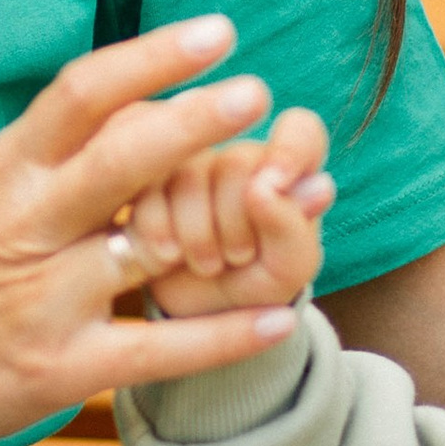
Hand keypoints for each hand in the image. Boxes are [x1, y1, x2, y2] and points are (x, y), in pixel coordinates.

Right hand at [0, 17, 304, 445]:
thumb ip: (65, 149)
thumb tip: (149, 88)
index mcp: (12, 170)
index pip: (80, 94)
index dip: (150, 58)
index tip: (216, 32)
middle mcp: (27, 226)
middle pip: (116, 160)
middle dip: (190, 124)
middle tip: (255, 91)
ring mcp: (43, 299)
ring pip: (144, 250)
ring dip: (221, 226)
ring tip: (292, 200)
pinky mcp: (58, 368)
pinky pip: (155, 349)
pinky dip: (222, 337)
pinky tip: (279, 319)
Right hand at [124, 107, 332, 320]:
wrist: (200, 314)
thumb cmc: (256, 284)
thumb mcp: (287, 268)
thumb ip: (290, 227)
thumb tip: (266, 186)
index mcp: (287, 170)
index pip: (300, 131)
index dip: (289, 152)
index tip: (276, 187)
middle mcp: (239, 159)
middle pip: (236, 163)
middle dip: (236, 222)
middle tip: (239, 257)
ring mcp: (190, 165)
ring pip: (186, 175)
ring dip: (197, 234)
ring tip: (209, 266)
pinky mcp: (146, 181)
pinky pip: (144, 188)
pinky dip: (157, 230)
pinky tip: (169, 257)